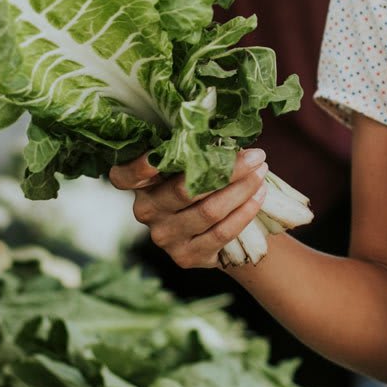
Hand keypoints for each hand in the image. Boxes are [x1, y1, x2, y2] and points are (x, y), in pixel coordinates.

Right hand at [109, 149, 267, 270]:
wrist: (211, 236)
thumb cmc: (198, 186)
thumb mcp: (186, 170)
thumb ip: (192, 152)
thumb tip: (227, 130)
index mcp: (139, 185)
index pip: (125, 176)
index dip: (139, 167)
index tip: (160, 153)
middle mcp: (146, 211)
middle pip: (184, 189)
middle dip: (226, 170)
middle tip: (255, 156)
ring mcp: (164, 237)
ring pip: (208, 211)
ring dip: (242, 189)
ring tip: (262, 172)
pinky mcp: (185, 256)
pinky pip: (221, 233)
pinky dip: (244, 212)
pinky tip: (259, 196)